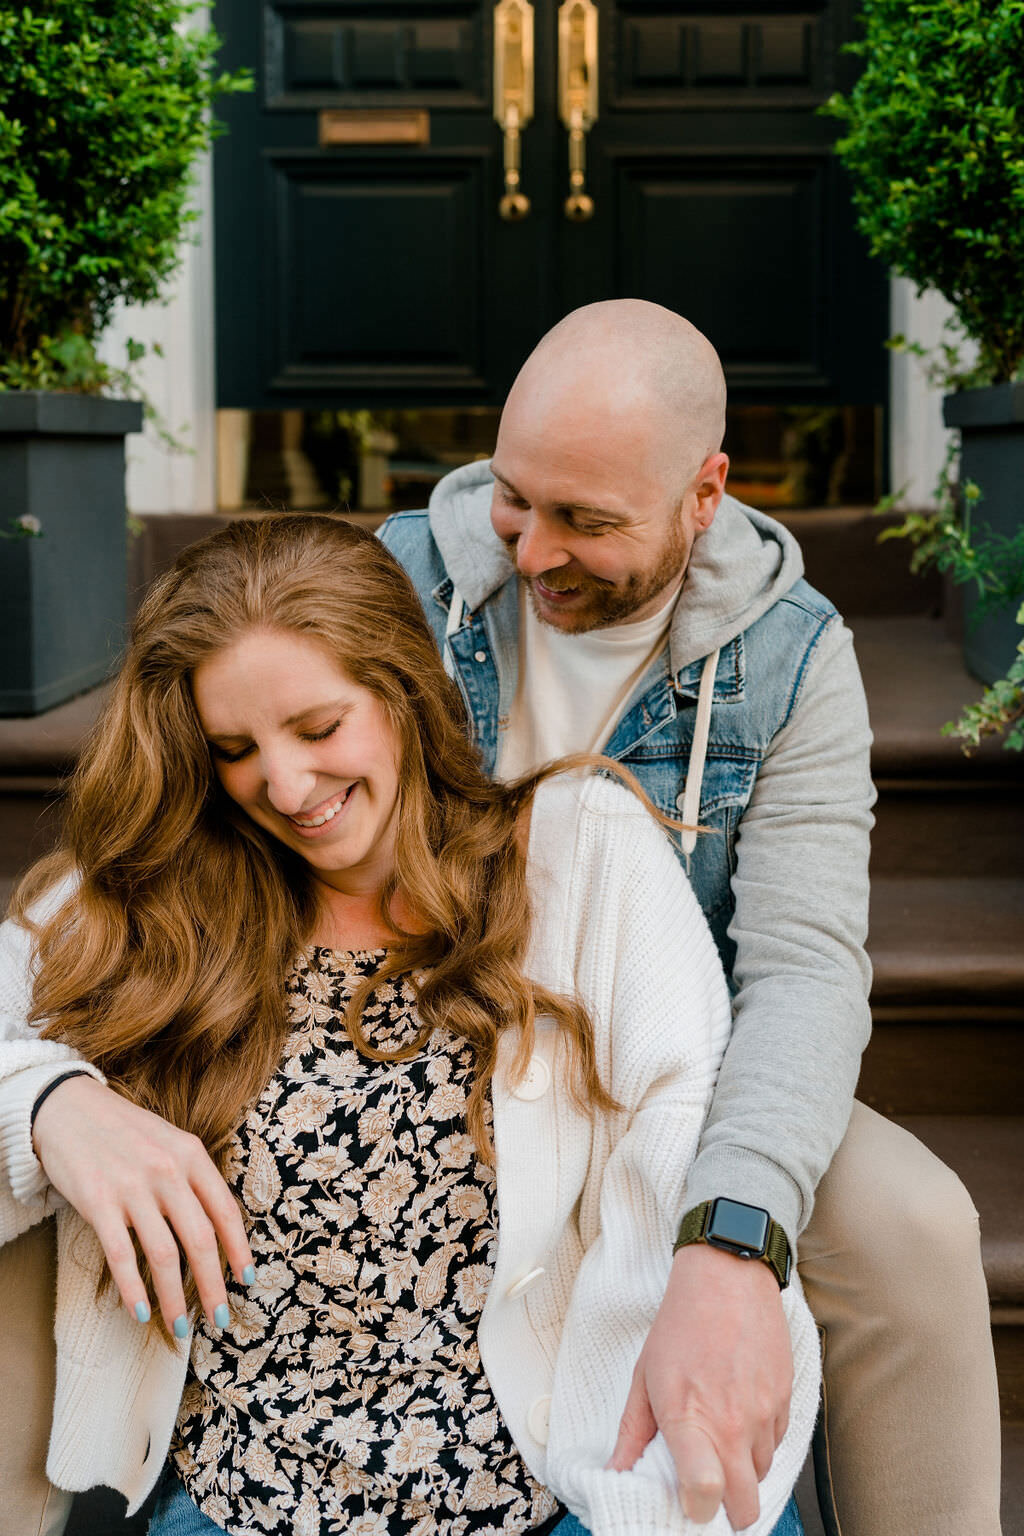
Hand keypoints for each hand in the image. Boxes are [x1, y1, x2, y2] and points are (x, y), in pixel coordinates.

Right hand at [32, 1074, 252, 1334]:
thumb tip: (218, 1226)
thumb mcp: (170, 1141)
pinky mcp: (98, 1203)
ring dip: (175, 1298)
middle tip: (220, 1319)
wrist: (69, 1109)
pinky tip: (140, 1312)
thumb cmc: (125, 1130)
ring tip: (183, 1327)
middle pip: (200, 1239)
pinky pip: (122, 1256)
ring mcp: (133, 1187)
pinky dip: (133, 1289)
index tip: (246, 1280)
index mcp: (191, 1155)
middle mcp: (167, 1171)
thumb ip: (193, 1177)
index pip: (225, 1211)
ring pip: (164, 1255)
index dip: (239, 1250)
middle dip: (214, 1286)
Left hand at [608, 1242, 792, 1528]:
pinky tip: (740, 1417)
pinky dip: (760, 1442)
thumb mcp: (645, 1376)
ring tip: (721, 1441)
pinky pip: (777, 1443)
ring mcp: (764, 1413)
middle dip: (729, 1511)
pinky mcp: (786, 1399)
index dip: (698, 1511)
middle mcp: (732, 1423)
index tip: (689, 1504)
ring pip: (762, 1474)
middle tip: (708, 1492)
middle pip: (746, 1506)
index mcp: (690, 1418)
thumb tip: (616, 1473)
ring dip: (744, 1471)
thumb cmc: (680, 1325)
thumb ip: (632, 1432)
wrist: (727, 1278)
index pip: (705, 1493)